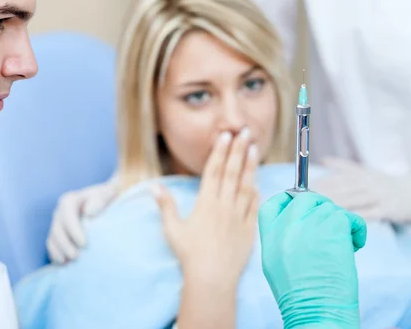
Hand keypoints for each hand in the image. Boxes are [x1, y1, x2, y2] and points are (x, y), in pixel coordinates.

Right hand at [46, 180, 117, 263]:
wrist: (103, 202)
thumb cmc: (106, 198)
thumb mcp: (106, 193)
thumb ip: (99, 200)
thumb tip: (88, 213)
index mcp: (69, 200)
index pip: (67, 215)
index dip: (73, 231)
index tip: (84, 244)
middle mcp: (60, 212)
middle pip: (57, 230)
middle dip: (65, 244)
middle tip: (76, 257)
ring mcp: (57, 224)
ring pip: (52, 239)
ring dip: (59, 252)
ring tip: (68, 263)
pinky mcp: (57, 235)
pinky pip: (52, 246)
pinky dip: (55, 255)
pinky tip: (64, 265)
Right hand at [153, 128, 258, 286]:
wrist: (212, 278)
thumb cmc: (189, 254)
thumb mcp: (172, 229)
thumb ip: (165, 205)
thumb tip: (153, 186)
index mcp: (206, 203)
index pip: (213, 171)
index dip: (219, 152)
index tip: (225, 136)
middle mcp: (224, 206)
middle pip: (232, 172)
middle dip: (238, 150)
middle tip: (244, 132)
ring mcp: (239, 217)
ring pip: (246, 185)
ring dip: (250, 166)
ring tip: (254, 148)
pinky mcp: (249, 229)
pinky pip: (255, 206)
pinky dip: (256, 192)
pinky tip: (257, 182)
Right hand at [258, 192, 366, 328]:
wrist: (315, 314)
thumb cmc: (301, 298)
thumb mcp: (276, 265)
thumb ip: (284, 239)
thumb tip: (303, 222)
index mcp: (269, 237)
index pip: (274, 204)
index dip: (289, 199)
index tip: (301, 204)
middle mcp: (286, 226)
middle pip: (303, 199)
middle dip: (320, 206)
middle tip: (332, 224)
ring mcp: (308, 225)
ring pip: (329, 209)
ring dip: (340, 224)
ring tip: (342, 246)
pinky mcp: (332, 228)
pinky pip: (348, 217)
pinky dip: (356, 229)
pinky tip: (354, 246)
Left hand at [312, 158, 410, 222]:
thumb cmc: (387, 184)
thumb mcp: (366, 171)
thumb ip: (344, 167)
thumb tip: (323, 160)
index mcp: (359, 174)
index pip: (334, 178)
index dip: (318, 184)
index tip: (301, 190)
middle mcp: (367, 182)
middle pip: (341, 188)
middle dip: (322, 195)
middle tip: (304, 202)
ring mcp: (378, 195)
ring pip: (353, 199)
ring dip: (335, 204)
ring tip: (318, 211)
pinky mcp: (388, 209)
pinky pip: (370, 213)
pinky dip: (356, 217)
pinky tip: (344, 221)